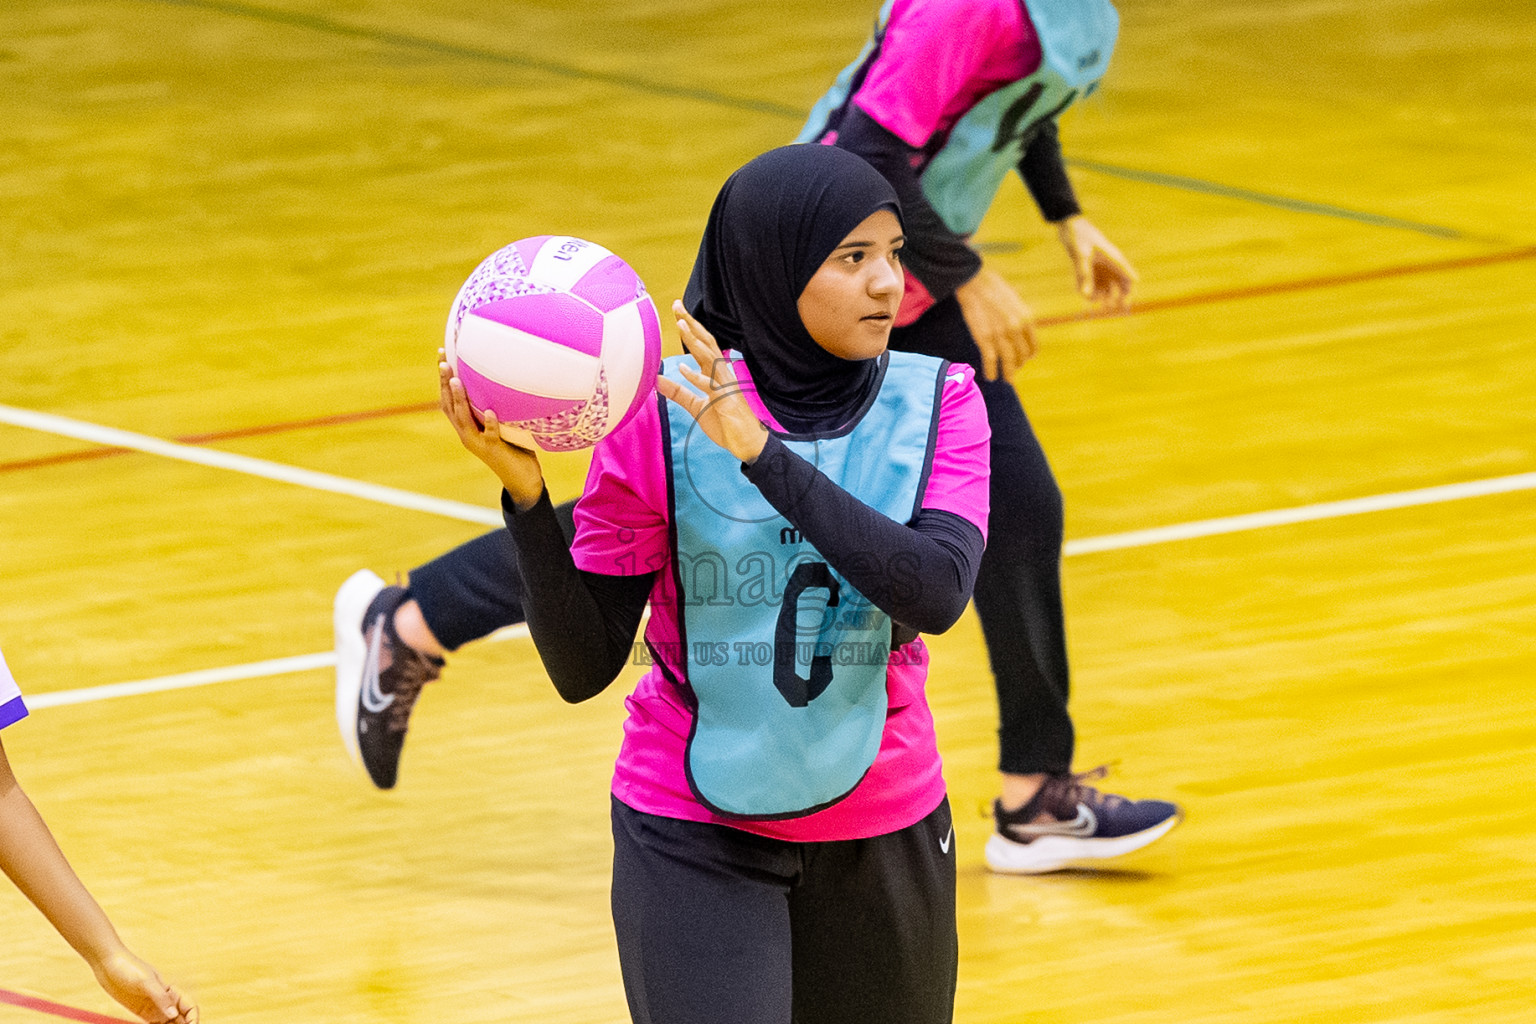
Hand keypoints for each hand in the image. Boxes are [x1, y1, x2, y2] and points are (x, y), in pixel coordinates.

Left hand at [93, 948, 196, 1023]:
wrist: (108, 964)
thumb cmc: (128, 967)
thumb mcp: (145, 981)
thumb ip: (160, 998)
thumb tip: (173, 1014)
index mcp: (171, 991)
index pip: (190, 1007)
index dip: (193, 1019)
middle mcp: (165, 1000)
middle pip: (181, 1018)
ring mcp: (154, 1007)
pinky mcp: (142, 1012)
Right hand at [439, 351, 544, 509]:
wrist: (522, 480)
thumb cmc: (514, 448)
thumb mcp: (502, 423)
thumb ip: (498, 405)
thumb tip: (506, 376)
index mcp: (467, 426)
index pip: (448, 400)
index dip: (442, 379)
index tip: (442, 355)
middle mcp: (467, 434)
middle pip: (449, 406)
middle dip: (444, 383)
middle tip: (443, 361)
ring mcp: (479, 442)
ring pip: (464, 419)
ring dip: (459, 399)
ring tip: (456, 380)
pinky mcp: (494, 450)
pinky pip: (490, 435)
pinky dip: (490, 423)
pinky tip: (489, 411)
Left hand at [655, 300, 768, 463]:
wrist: (747, 444)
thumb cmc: (725, 423)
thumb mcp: (696, 406)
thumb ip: (678, 392)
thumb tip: (656, 380)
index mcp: (715, 374)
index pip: (702, 345)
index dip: (691, 328)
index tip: (678, 312)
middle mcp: (722, 375)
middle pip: (707, 343)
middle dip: (692, 324)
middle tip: (677, 306)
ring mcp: (725, 386)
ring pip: (710, 358)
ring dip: (695, 341)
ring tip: (682, 325)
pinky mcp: (725, 401)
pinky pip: (710, 386)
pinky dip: (696, 376)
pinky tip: (683, 368)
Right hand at [953, 265, 1036, 380]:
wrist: (975, 283)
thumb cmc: (994, 288)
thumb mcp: (1016, 301)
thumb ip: (1020, 317)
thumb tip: (1021, 329)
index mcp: (1027, 320)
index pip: (1032, 346)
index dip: (1028, 355)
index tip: (1024, 359)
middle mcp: (1016, 330)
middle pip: (1021, 356)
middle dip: (1018, 365)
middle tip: (1013, 370)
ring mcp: (1000, 335)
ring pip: (1008, 362)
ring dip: (1008, 374)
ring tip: (1006, 380)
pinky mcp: (985, 338)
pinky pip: (990, 360)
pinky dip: (991, 371)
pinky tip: (990, 376)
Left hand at [1057, 215, 1136, 310]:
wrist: (1069, 225)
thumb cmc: (1079, 236)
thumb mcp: (1080, 254)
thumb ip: (1083, 274)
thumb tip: (1087, 296)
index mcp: (1114, 259)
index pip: (1128, 279)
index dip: (1129, 294)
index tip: (1125, 306)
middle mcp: (1109, 265)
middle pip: (1120, 286)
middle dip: (1116, 299)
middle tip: (1108, 308)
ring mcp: (1100, 267)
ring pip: (1107, 287)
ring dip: (1103, 297)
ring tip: (1096, 306)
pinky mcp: (1090, 269)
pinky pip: (1093, 284)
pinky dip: (1090, 291)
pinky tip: (1085, 295)